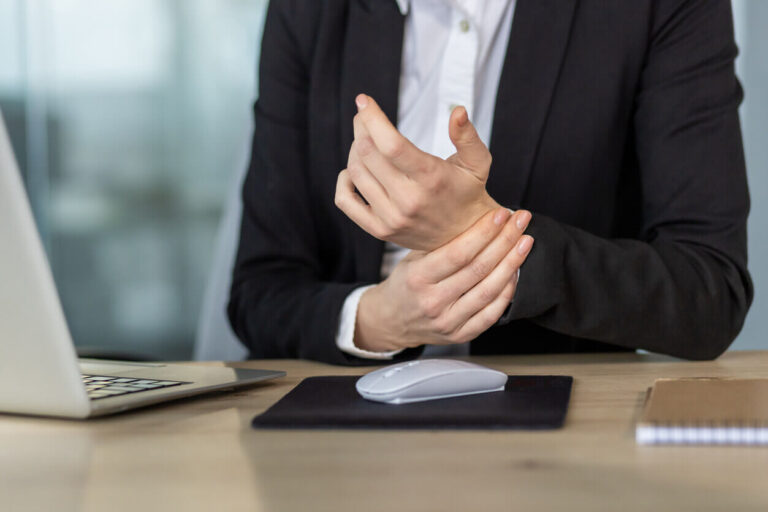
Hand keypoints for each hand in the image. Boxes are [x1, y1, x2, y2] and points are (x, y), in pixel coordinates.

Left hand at [335, 94, 499, 250]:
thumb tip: (458, 110)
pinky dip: (343, 180)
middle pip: (368, 154)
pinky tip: (355, 170)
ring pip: (355, 173)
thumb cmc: (468, 192)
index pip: (391, 144)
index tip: (364, 100)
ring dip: (355, 149)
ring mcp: (391, 218)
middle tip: (363, 116)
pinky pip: (345, 201)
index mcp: (431, 179)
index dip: (373, 118)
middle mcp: (409, 201)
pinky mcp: (379, 230)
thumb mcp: (478, 162)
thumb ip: (468, 135)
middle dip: (361, 127)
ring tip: (365, 140)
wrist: (464, 237)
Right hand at [354, 207, 533, 352]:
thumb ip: (441, 244)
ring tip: (525, 242)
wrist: (393, 321)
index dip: (484, 232)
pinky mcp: (461, 335)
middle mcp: (433, 302)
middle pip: (478, 269)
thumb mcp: (412, 259)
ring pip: (489, 290)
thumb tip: (480, 219)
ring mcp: (448, 321)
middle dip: (505, 241)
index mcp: (418, 278)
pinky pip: (492, 313)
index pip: (458, 253)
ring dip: (512, 263)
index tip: (502, 214)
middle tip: (521, 221)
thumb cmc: (406, 283)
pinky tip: (516, 270)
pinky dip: (508, 290)